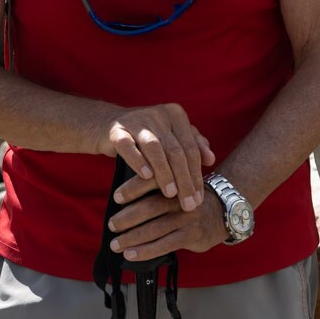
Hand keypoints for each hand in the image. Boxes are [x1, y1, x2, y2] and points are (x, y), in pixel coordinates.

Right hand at [98, 103, 214, 212]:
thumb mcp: (172, 136)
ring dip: (164, 173)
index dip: (196, 174)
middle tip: (188, 204)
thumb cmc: (148, 135)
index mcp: (175, 114)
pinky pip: (128, 146)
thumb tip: (211, 159)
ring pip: (155, 148)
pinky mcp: (117, 130)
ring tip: (171, 194)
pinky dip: (138, 161)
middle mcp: (158, 114)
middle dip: (184, 180)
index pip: (191, 147)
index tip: (199, 199)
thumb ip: (193, 144)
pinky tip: (146, 177)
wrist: (109, 124)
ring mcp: (136, 120)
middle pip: (175, 150)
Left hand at [108, 186, 227, 259]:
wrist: (223, 211)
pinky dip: (145, 251)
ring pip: (154, 229)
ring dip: (132, 238)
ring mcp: (187, 218)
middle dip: (127, 217)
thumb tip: (126, 200)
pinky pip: (164, 245)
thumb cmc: (191, 200)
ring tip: (116, 244)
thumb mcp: (179, 187)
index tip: (116, 197)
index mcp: (175, 183)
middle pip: (149, 207)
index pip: (151, 183)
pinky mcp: (191, 235)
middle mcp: (180, 199)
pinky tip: (131, 254)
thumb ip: (158, 189)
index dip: (132, 189)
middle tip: (111, 224)